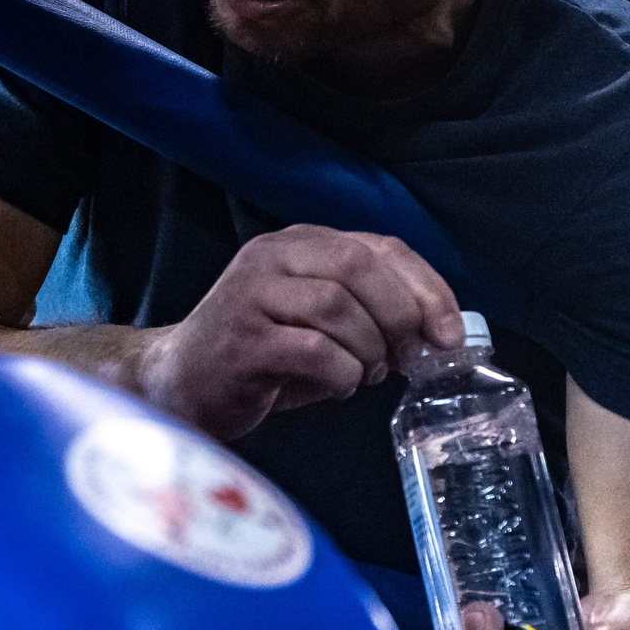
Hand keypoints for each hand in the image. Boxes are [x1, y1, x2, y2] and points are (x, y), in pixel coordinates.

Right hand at [136, 225, 462, 440]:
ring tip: (362, 373)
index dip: (427, 288)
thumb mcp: (320, 322)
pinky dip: (340, 373)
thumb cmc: (261, 358)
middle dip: (401, 316)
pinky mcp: (241, 340)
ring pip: (338, 307)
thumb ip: (372, 312)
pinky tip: (336, 384)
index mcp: (299, 244)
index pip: (380, 248)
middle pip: (360, 267)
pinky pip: (314, 350)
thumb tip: (439, 332)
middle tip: (410, 357)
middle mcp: (272, 257)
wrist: (179, 386)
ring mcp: (251, 294)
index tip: (450, 332)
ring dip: (368, 349)